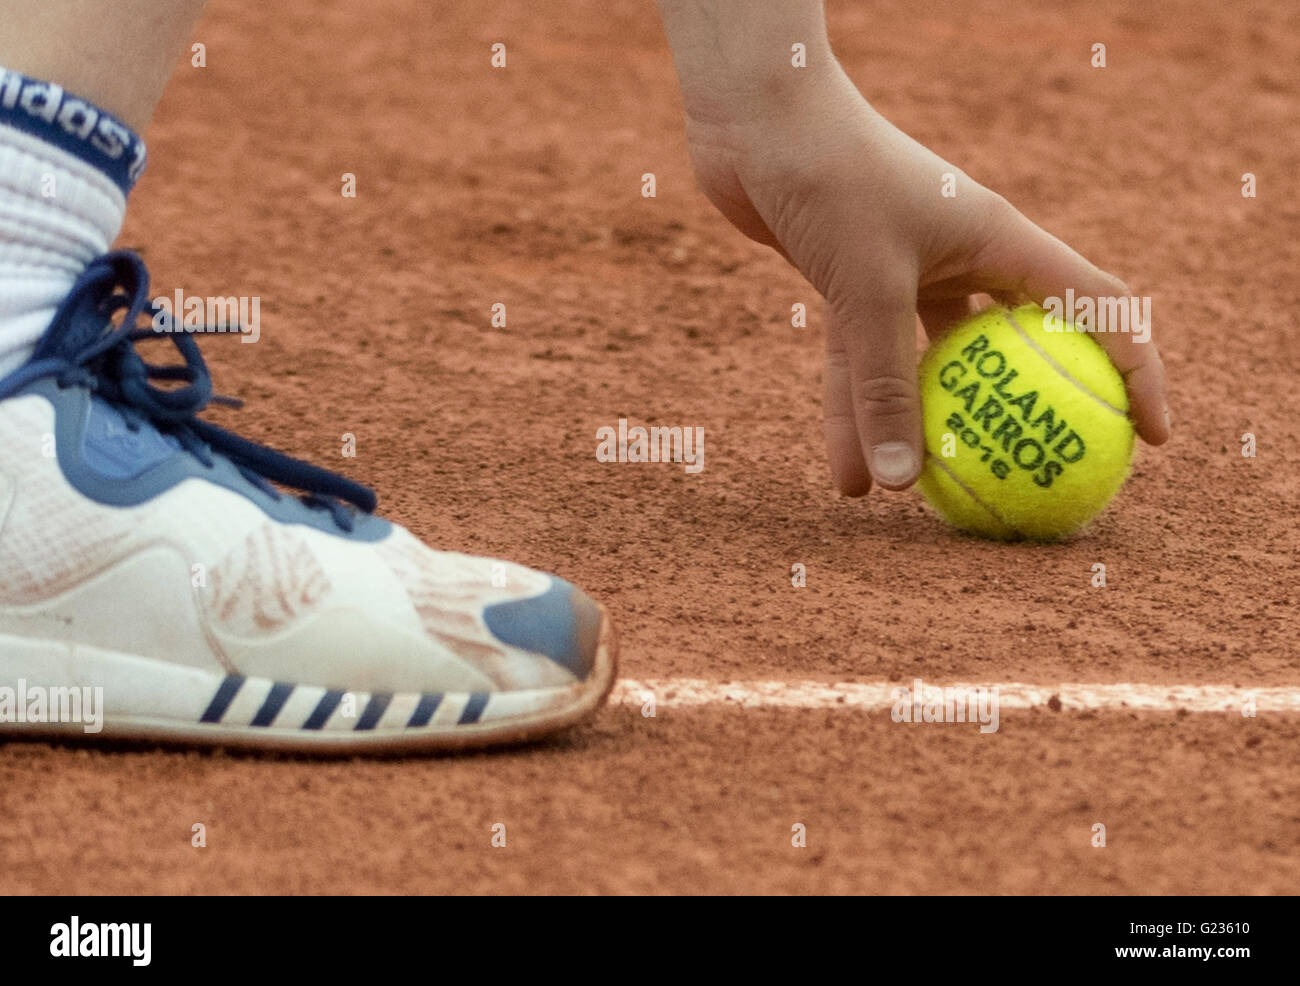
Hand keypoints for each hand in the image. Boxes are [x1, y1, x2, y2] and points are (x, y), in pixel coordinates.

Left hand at [659, 9, 1168, 492]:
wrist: (754, 121)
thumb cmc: (830, 179)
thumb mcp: (865, 286)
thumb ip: (881, 385)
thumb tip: (903, 485)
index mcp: (1001, 240)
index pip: (1095, 308)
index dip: (1137, 371)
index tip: (1151, 438)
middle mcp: (964, 257)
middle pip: (1017, 349)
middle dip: (1028, 415)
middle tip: (1034, 478)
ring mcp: (908, 272)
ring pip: (928, 369)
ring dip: (922, 430)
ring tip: (919, 500)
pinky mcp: (853, 286)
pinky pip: (862, 365)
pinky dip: (856, 415)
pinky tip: (849, 479)